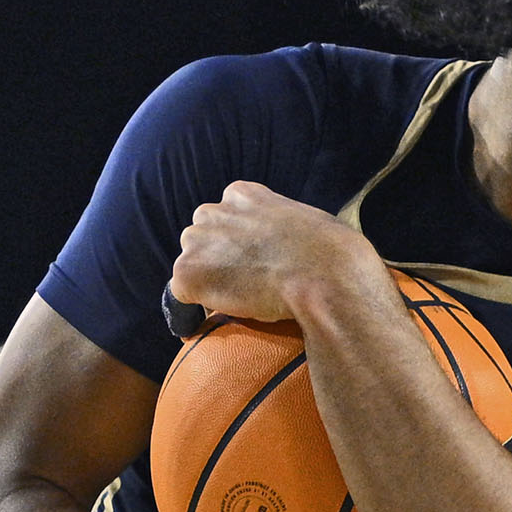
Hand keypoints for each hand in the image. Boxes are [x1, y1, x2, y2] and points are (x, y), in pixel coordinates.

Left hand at [170, 182, 383, 324]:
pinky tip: (219, 318)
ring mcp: (198, 241)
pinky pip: (180, 296)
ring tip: (240, 301)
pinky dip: (193, 310)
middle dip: (217, 259)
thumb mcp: (307, 221)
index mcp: (241, 193)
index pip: (224, 218)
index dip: (237, 244)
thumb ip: (284, 226)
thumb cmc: (331, 253)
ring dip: (208, 281)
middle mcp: (213, 211)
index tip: (253, 261)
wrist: (324, 274)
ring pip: (191, 265)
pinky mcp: (189, 272)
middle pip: (201, 238)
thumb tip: (290, 246)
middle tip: (245, 283)